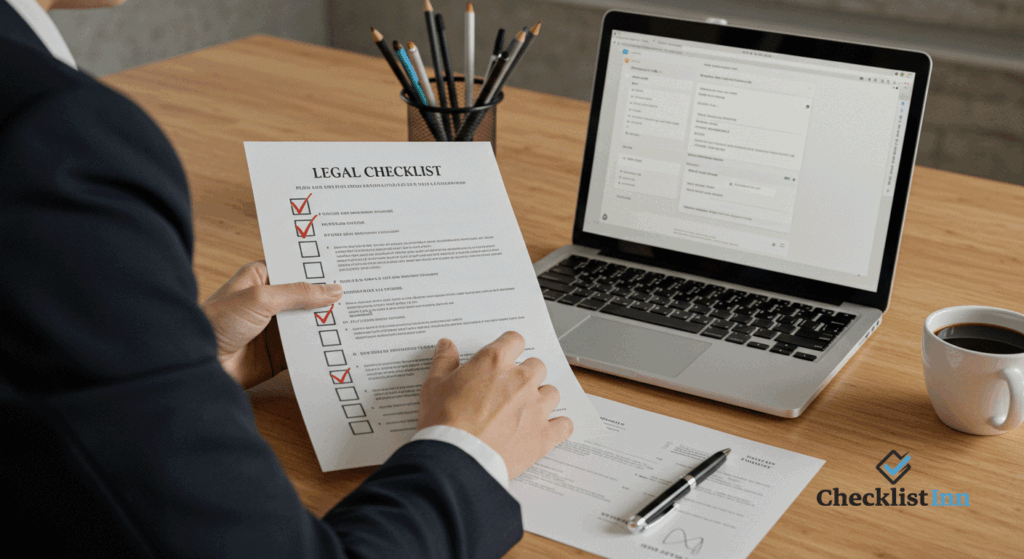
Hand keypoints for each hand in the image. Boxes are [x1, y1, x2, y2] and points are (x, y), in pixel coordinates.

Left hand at [201, 261, 342, 388]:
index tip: (345, 268)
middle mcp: (269, 302)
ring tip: (356, 318)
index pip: (296, 270)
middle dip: (328, 298)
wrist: (199, 364)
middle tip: (360, 293)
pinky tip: (340, 343)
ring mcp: (274, 328)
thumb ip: (299, 293)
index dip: (318, 270)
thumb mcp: (261, 298)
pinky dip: (320, 347)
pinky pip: (305, 348)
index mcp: (260, 278)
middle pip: (307, 297)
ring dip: (327, 323)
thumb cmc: (216, 323)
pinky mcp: (278, 353)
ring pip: (308, 323)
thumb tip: (333, 289)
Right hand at [417, 331, 573, 478]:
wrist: (456, 459)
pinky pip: (564, 425)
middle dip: (526, 375)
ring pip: (552, 393)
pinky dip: (557, 427)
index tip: (504, 358)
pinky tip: (546, 430)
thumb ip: (444, 362)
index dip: (509, 348)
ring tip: (524, 412)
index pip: (514, 340)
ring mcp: (535, 407)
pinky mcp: (543, 435)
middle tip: (509, 390)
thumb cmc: (443, 422)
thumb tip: (447, 345)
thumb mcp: (433, 386)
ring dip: (541, 399)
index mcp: (494, 363)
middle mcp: (520, 380)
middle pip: (536, 366)